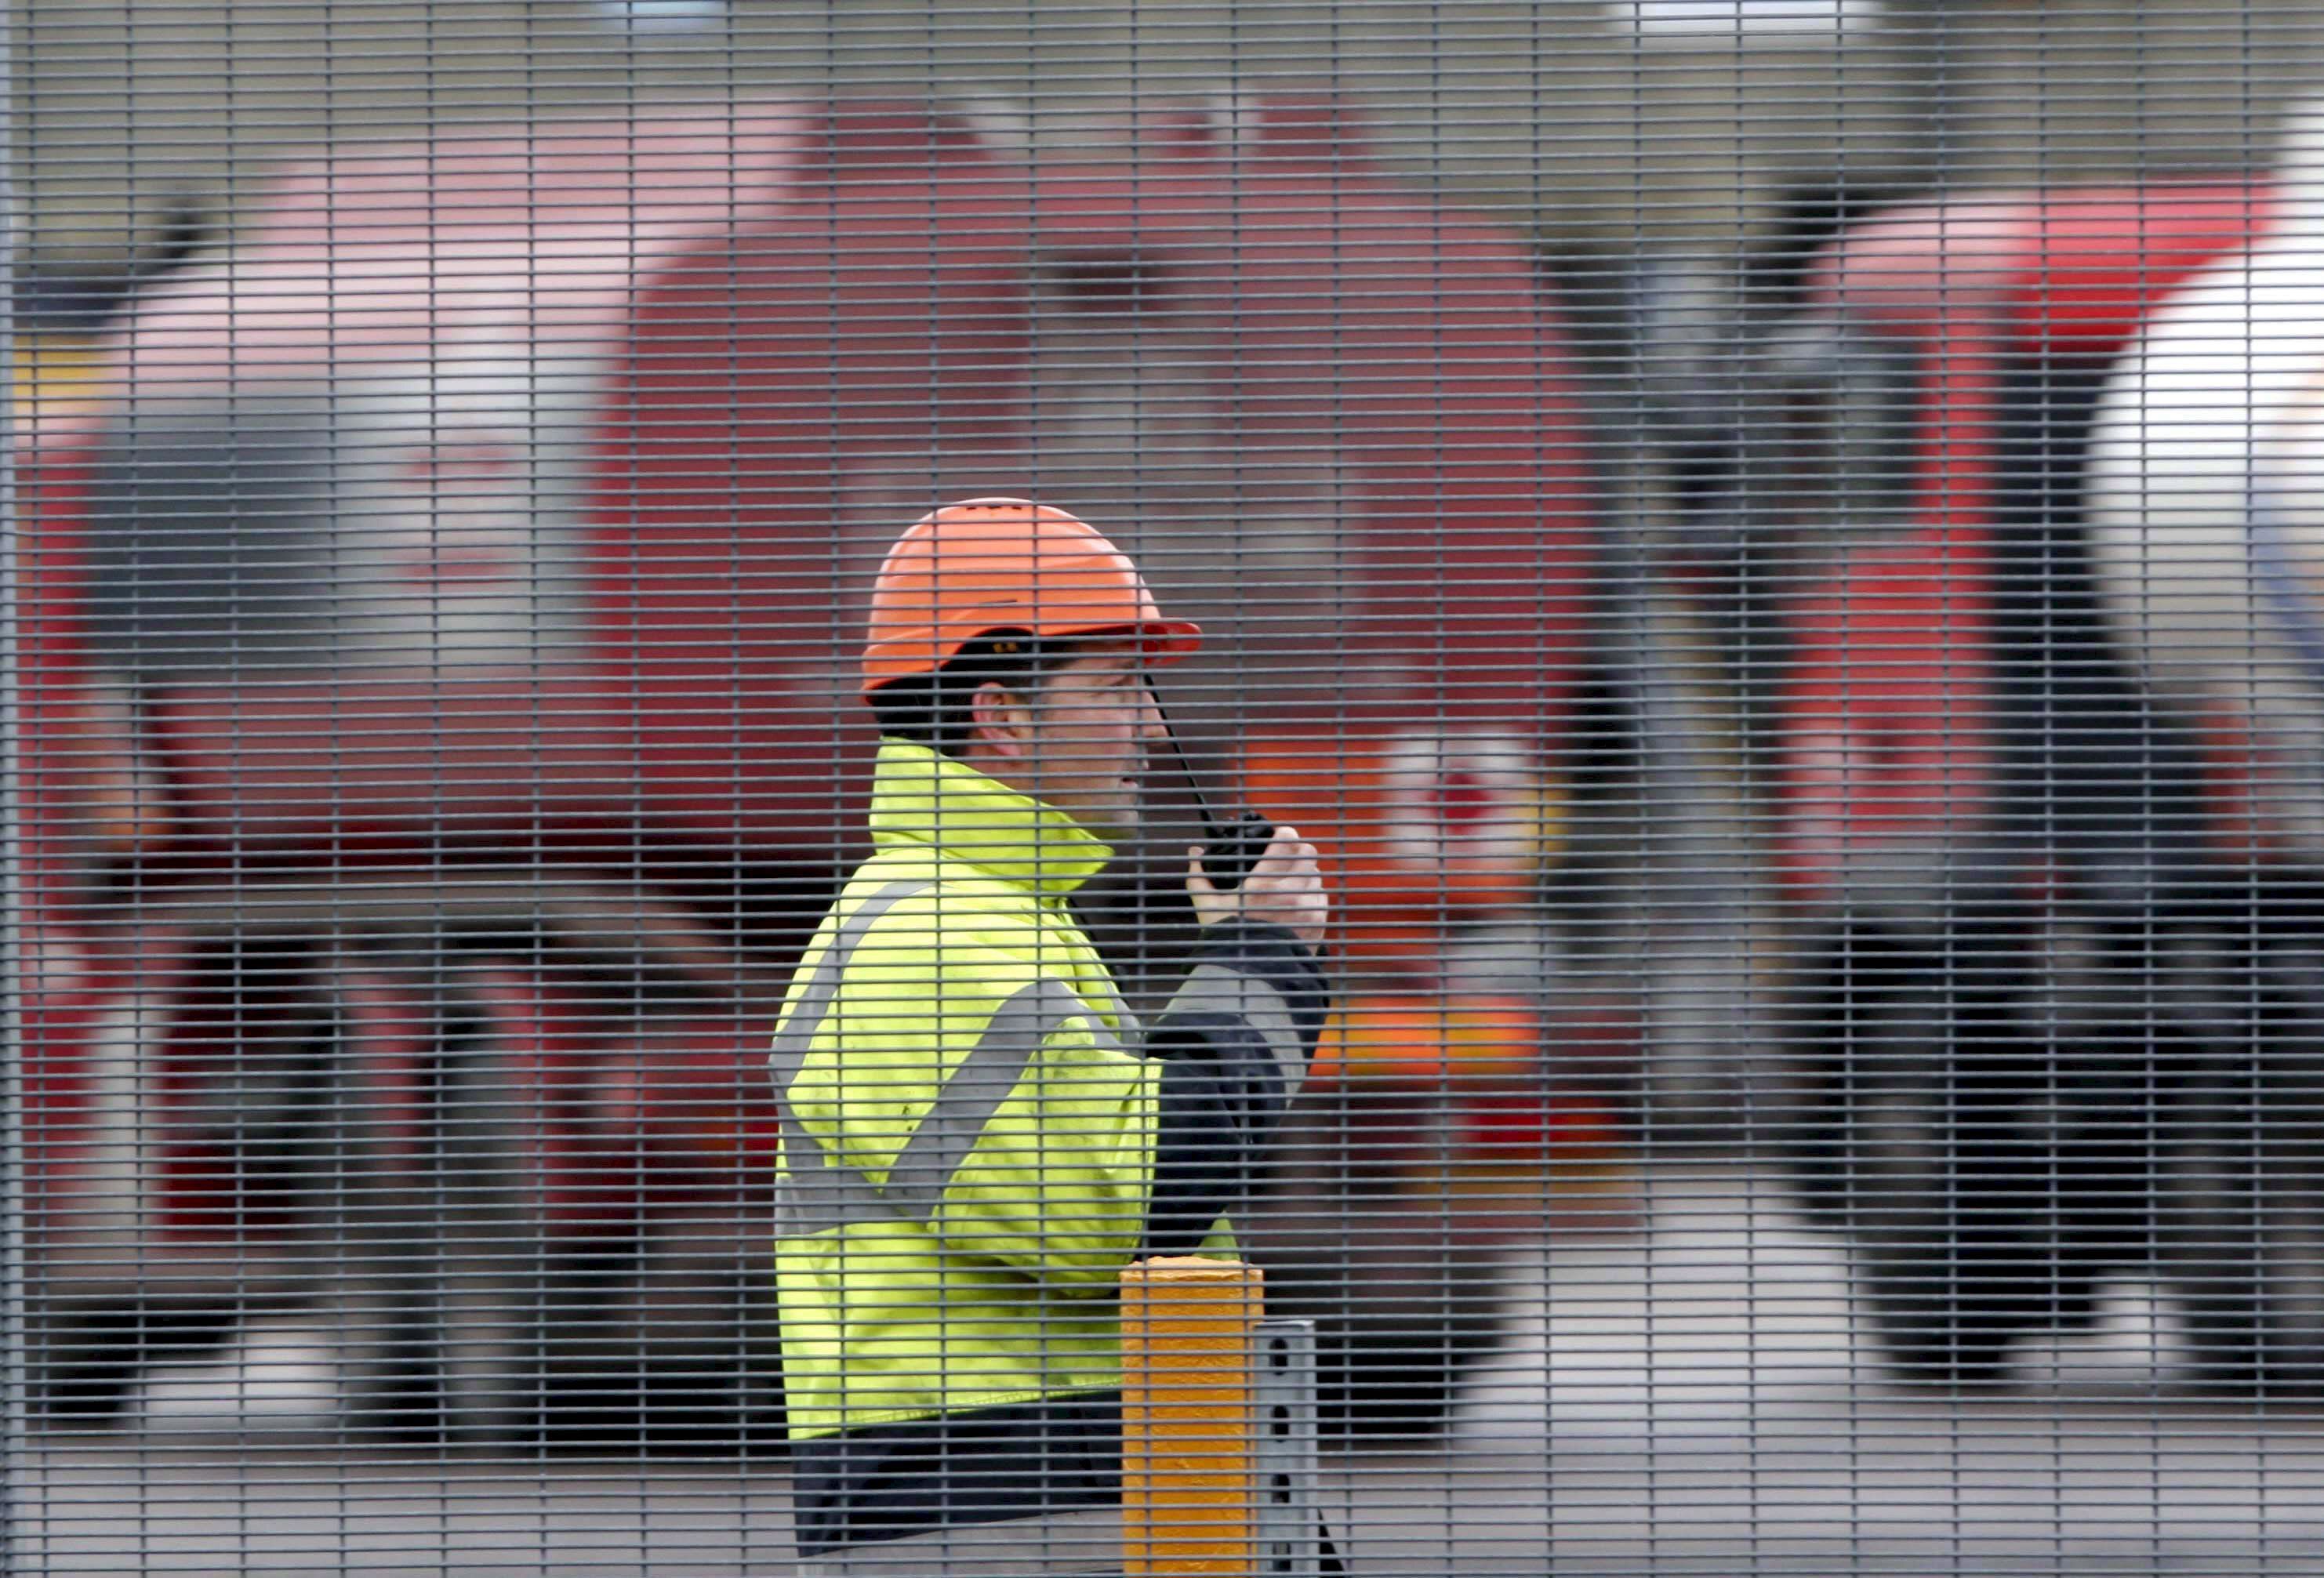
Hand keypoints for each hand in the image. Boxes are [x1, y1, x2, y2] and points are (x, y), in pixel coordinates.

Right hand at [1187, 825, 1327, 948]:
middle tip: (1284, 860)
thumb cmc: (1226, 939)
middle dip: (1296, 853)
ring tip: (1289, 885)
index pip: (1288, 841)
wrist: (1249, 977)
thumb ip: (1199, 876)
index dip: (1284, 834)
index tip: (1278, 838)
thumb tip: (1193, 851)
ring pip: (1316, 875)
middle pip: (1308, 853)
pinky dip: (1311, 896)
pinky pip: (1321, 898)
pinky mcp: (1318, 924)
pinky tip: (1296, 904)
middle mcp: (1290, 893)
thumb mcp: (1207, 907)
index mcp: (1262, 884)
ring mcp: (1307, 909)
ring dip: (1304, 875)